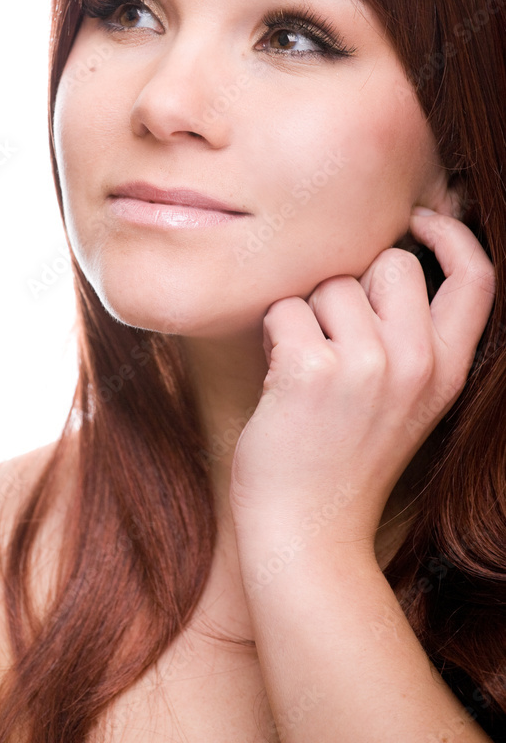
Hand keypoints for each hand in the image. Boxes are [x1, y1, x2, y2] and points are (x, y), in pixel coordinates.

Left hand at [229, 207, 495, 561]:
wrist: (307, 532)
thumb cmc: (344, 457)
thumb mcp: (407, 401)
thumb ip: (413, 337)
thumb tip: (391, 256)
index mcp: (447, 370)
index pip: (477, 278)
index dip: (452, 234)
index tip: (418, 217)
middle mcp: (417, 364)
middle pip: (391, 262)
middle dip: (353, 285)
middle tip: (332, 337)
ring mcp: (367, 367)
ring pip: (329, 283)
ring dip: (306, 316)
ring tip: (305, 370)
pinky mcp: (311, 370)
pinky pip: (284, 309)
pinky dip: (272, 336)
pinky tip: (279, 380)